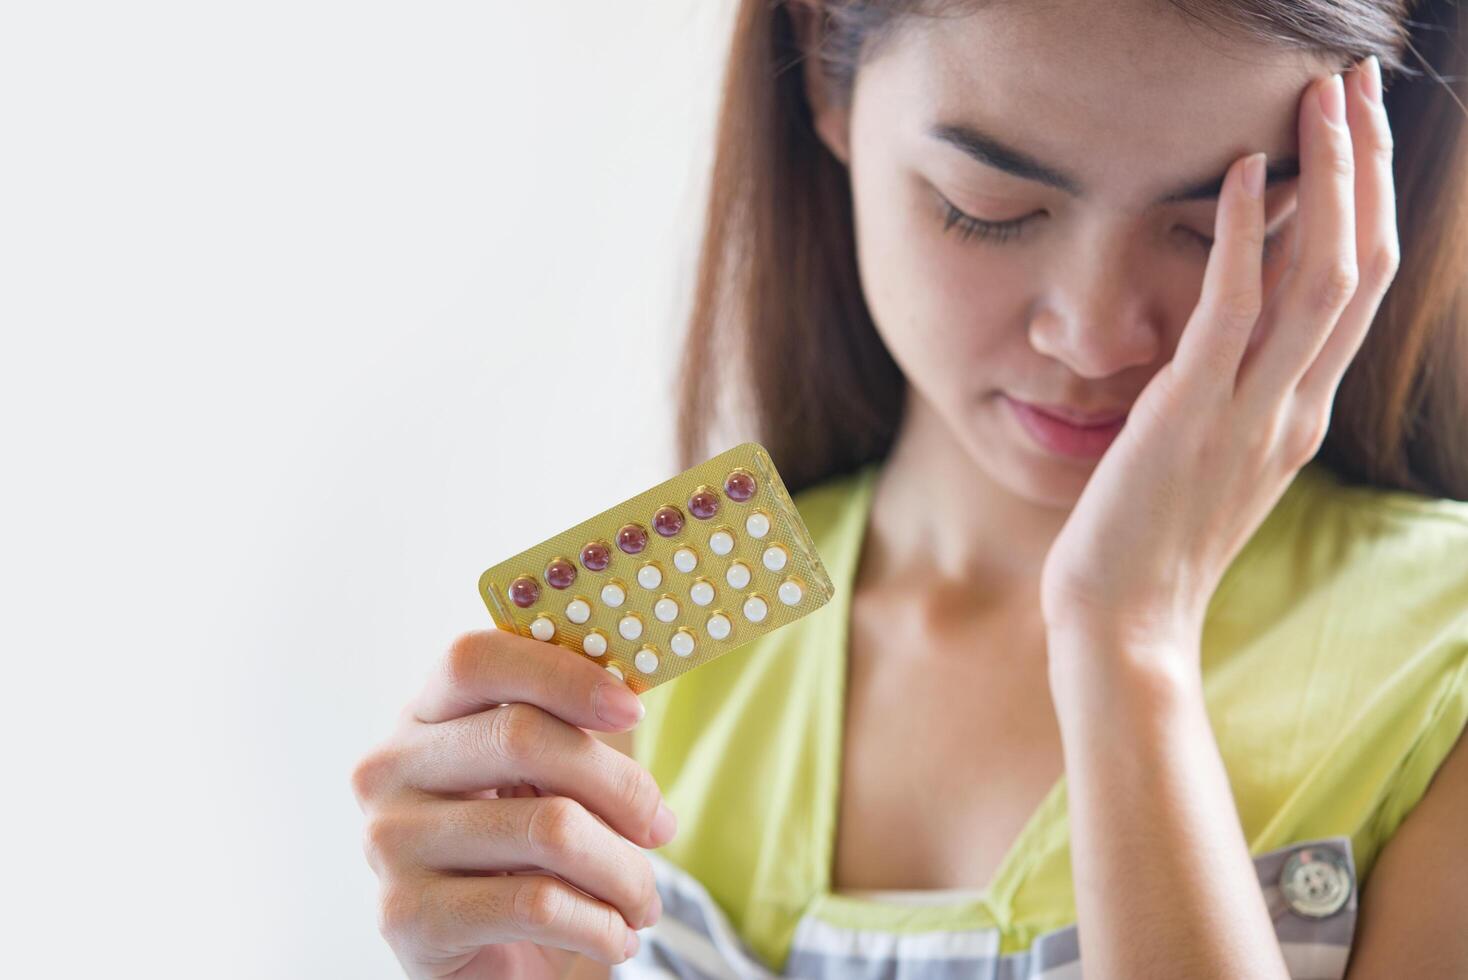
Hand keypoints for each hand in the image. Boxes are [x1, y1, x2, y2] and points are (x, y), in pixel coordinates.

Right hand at [350, 629, 676, 978]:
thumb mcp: (548, 780)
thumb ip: (576, 726)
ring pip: (549, 827)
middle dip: (620, 786)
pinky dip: (600, 924)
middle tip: (661, 826)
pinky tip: (614, 935)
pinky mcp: (408, 917)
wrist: (492, 964)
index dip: (560, 674)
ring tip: (642, 899)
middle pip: (522, 736)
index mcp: (422, 715)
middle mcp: (387, 769)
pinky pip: (538, 904)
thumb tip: (630, 687)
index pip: (475, 658)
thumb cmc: (529, 857)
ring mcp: (389, 843)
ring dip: (624, 871)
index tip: (632, 707)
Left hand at [1040, 56, 1399, 654]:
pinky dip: (1240, 236)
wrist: (1126, 619)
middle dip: (1365, 167)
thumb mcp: (1217, 456)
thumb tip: (1236, 324)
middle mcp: (1294, 406)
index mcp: (1300, 413)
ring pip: (1322, 275)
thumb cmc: (1155, 538)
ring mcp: (1250, 411)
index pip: (1359, 288)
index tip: (1356, 133)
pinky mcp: (1189, 414)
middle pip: (1362, 264)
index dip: (1366, 203)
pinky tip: (1238, 170)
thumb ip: (1241, 390)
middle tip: (1356, 85)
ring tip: (1323, 99)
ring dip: (1327, 178)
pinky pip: (1231, 310)